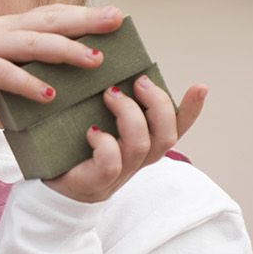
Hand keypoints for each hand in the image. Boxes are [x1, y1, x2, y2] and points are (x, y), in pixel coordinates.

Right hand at [0, 4, 122, 111]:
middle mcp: (2, 29)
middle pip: (48, 20)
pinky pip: (4, 74)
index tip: (116, 15)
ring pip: (31, 43)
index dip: (84, 13)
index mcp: (12, 26)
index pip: (52, 13)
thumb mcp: (8, 60)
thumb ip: (34, 61)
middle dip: (83, 21)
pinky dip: (28, 83)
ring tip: (94, 60)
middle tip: (115, 22)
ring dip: (64, 50)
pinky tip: (49, 95)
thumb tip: (77, 71)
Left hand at [45, 75, 208, 203]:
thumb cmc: (76, 147)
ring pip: (141, 145)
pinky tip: (92, 131)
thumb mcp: (100, 119)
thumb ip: (116, 101)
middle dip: (157, 104)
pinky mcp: (96, 182)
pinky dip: (105, 142)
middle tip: (137, 82)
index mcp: (144, 144)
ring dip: (129, 115)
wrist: (51, 186)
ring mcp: (119, 174)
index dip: (192, 109)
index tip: (200, 86)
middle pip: (166, 135)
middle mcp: (137, 160)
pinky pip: (111, 162)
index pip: (177, 127)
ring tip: (110, 94)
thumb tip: (119, 67)